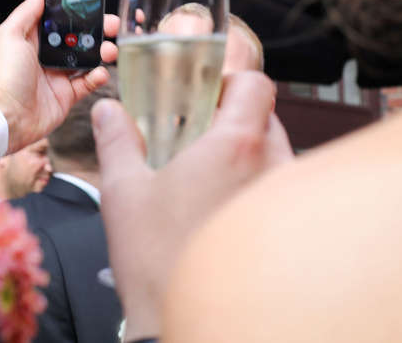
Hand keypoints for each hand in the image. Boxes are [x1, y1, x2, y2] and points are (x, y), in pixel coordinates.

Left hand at [0, 0, 118, 154]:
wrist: (5, 118)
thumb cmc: (2, 75)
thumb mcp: (10, 36)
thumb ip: (27, 13)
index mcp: (31, 37)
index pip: (57, 16)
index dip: (75, 5)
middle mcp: (45, 54)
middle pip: (77, 35)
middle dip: (97, 27)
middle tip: (112, 22)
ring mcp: (57, 75)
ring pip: (86, 57)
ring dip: (102, 50)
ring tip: (110, 50)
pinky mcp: (66, 95)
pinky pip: (87, 83)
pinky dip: (98, 77)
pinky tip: (100, 72)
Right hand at [93, 72, 278, 340]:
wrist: (189, 325)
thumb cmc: (158, 262)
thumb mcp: (123, 193)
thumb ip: (117, 141)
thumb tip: (108, 111)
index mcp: (235, 146)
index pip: (257, 85)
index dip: (231, 83)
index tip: (207, 97)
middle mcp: (273, 167)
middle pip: (267, 119)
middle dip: (235, 123)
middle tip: (198, 142)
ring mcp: (287, 202)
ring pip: (278, 157)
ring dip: (249, 160)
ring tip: (210, 183)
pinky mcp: (293, 233)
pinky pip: (283, 194)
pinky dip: (259, 193)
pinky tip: (224, 214)